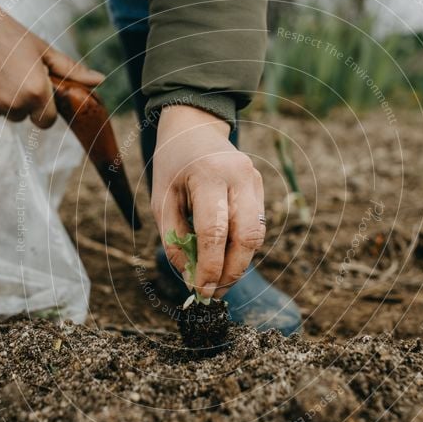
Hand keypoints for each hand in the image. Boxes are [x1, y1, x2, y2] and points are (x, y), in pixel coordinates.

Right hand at [0, 0, 103, 127]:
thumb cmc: (6, 32)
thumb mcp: (42, 50)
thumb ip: (71, 71)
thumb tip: (99, 80)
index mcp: (35, 92)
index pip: (47, 122)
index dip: (45, 110)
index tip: (40, 94)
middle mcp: (13, 103)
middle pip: (24, 117)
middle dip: (24, 103)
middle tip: (15, 74)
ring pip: (3, 113)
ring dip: (3, 99)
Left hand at [152, 105, 265, 298]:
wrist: (194, 129)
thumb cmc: (173, 166)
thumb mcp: (161, 201)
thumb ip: (175, 239)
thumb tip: (192, 278)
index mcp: (209, 175)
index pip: (215, 232)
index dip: (210, 267)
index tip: (201, 291)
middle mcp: (239, 176)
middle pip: (246, 237)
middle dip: (231, 272)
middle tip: (213, 292)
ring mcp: (254, 180)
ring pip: (256, 235)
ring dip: (239, 263)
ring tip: (218, 279)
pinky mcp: (260, 187)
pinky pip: (256, 226)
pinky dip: (241, 247)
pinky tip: (224, 256)